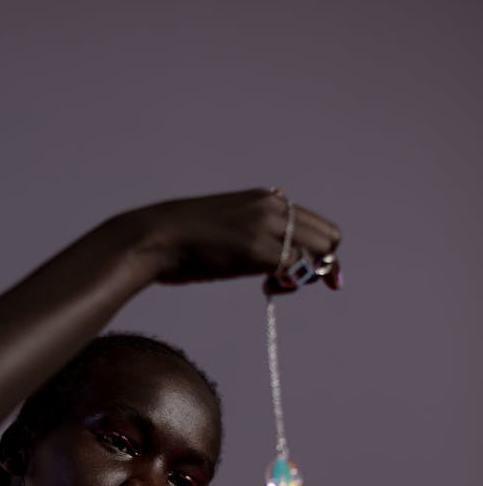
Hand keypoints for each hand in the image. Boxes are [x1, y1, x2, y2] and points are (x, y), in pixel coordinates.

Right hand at [132, 188, 340, 290]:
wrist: (156, 238)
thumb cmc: (183, 240)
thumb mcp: (224, 224)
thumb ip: (251, 226)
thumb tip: (274, 235)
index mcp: (265, 198)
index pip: (313, 222)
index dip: (320, 250)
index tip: (308, 273)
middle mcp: (273, 206)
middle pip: (328, 237)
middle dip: (325, 265)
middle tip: (299, 284)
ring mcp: (267, 227)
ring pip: (320, 252)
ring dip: (309, 276)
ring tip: (274, 285)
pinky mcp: (259, 251)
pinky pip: (298, 268)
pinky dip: (292, 283)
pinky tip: (267, 287)